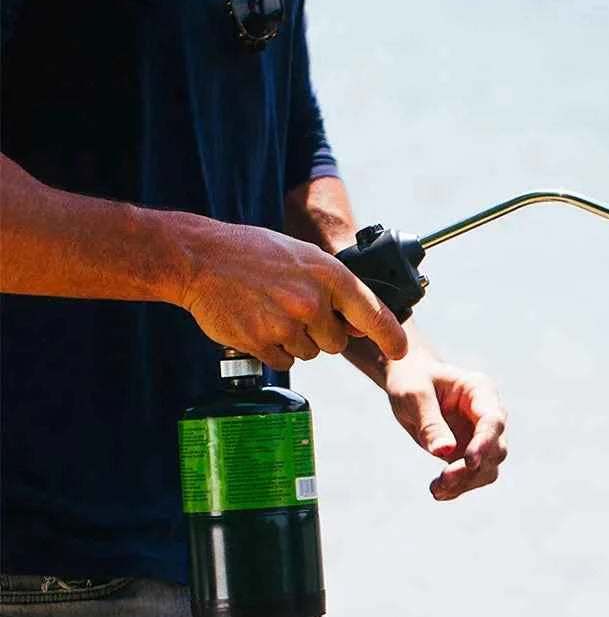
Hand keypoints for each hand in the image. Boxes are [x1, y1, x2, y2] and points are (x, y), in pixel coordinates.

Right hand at [178, 221, 407, 370]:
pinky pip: (284, 361)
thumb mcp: (304, 258)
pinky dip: (275, 349)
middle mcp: (312, 302)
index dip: (391, 335)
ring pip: (311, 352)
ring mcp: (286, 325)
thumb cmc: (255, 255)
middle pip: (338, 341)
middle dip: (324, 332)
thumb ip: (335, 290)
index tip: (400, 349)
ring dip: (297, 340)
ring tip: (272, 310)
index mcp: (329, 275)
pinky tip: (259, 322)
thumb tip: (359, 326)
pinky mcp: (262, 343)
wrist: (201, 259)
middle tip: (296, 308)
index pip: (373, 313)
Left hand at [385, 355, 507, 499]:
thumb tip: (445, 452)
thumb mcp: (415, 395)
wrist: (408, 381)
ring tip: (436, 489)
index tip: (470, 462)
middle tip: (443, 479)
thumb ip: (430, 422)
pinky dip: (457, 487)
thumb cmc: (412, 380)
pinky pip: (471, 477)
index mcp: (480, 391)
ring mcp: (481, 435)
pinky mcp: (469, 452)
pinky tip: (437, 491)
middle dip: (473, 469)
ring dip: (466, 483)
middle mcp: (488, 415)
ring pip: (488, 468)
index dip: (485, 443)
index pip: (493, 420)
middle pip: (496, 449)